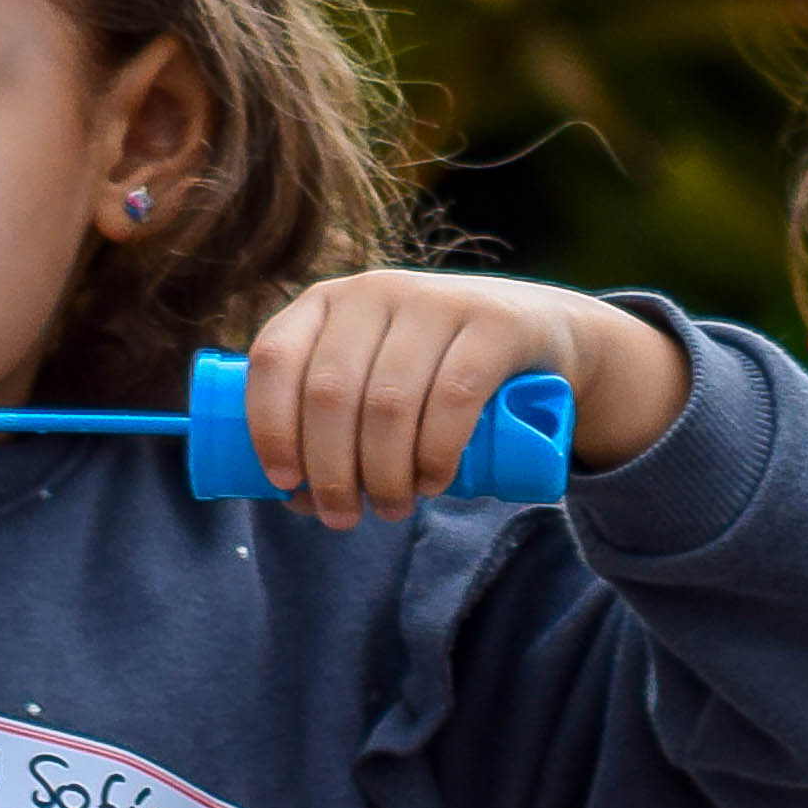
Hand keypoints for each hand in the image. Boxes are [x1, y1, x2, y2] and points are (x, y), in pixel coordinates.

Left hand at [235, 268, 690, 525]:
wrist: (538, 335)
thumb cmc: (435, 371)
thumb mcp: (374, 382)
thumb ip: (331, 428)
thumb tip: (292, 496)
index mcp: (327, 301)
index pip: (274, 359)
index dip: (269, 426)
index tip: (284, 483)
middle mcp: (375, 291)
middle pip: (330, 392)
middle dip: (330, 470)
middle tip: (344, 517)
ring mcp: (435, 300)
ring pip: (388, 403)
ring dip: (383, 473)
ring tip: (391, 509)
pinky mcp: (492, 323)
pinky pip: (452, 398)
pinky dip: (435, 454)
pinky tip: (432, 483)